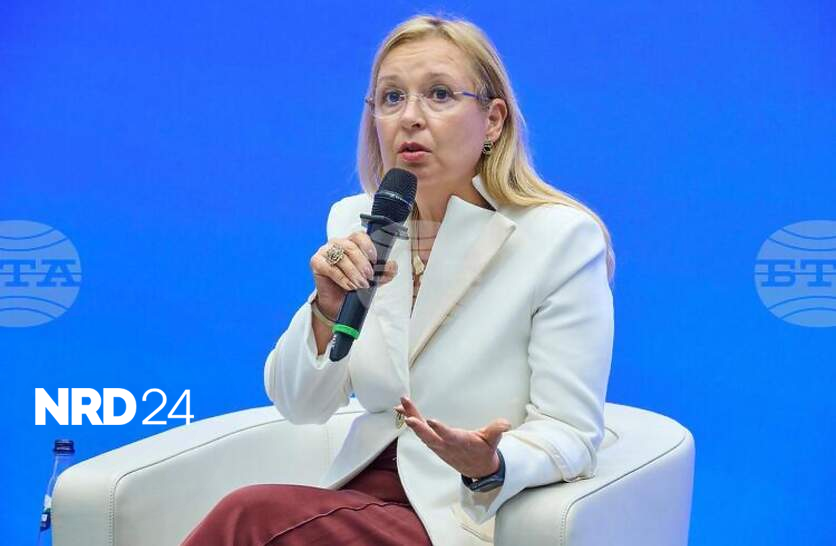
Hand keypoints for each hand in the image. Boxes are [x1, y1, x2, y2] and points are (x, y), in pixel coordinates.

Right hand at [310, 230, 397, 315]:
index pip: (359, 236)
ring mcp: (325, 251)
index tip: (375, 260)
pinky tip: (349, 286)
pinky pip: (330, 268)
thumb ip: (385, 272)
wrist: (338, 301)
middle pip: (351, 247)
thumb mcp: (374, 279)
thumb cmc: (354, 285)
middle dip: (362, 263)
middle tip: (369, 276)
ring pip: (341, 258)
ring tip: (360, 285)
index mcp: (351, 242)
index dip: (368, 246)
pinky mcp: (316, 262)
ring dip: (353, 273)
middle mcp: (337, 243)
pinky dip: (342, 278)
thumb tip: (392, 265)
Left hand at [395, 396, 510, 478]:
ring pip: (421, 432)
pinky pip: (419, 431)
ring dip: (411, 417)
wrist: (478, 469)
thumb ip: (496, 430)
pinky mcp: (433, 443)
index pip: (449, 436)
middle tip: (407, 414)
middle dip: (417, 425)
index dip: (440, 429)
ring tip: (400, 405)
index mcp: (460, 443)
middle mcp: (445, 445)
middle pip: (429, 436)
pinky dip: (410, 421)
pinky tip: (401, 411)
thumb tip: (506, 424)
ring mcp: (437, 445)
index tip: (431, 421)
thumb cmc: (484, 451)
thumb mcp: (493, 440)